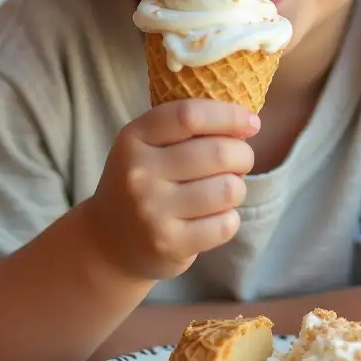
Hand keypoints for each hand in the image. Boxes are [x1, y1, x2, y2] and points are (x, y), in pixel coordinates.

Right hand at [86, 99, 258, 281]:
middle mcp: (139, 173)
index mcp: (134, 138)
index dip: (229, 115)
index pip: (190, 115)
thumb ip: (187, 127)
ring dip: (237, 188)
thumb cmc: (142, 183)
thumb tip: (248, 122)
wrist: (108, 244)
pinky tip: (214, 218)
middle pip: (218, 152)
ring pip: (228, 189)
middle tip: (240, 162)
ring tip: (223, 191)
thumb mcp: (147, 145)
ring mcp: (152, 211)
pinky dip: (229, 219)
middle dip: (243, 155)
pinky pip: (225, 224)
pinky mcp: (169, 244)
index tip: (252, 123)